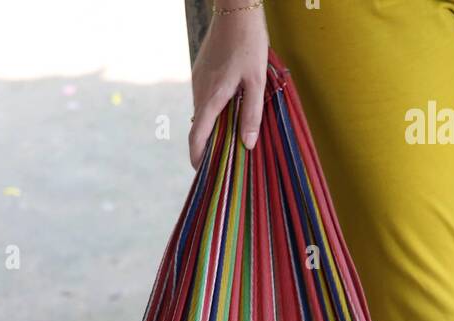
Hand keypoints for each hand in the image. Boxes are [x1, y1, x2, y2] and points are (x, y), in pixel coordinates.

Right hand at [189, 7, 268, 169]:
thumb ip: (252, 113)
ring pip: (202, 113)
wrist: (235, 8)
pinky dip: (213, 111)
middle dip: (208, 145)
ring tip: (231, 135)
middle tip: (224, 158)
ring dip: (212, 127)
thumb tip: (247, 144)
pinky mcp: (200, 72)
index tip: (202, 171)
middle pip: (198, 127)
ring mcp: (198, 81)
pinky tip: (230, 110)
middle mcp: (199, 91)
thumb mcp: (257, 80)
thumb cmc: (249, 41)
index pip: (196, 136)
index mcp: (211, 97)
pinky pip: (204, 99)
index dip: (197, 157)